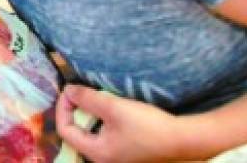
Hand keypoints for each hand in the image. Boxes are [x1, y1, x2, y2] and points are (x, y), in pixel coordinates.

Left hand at [57, 85, 186, 162]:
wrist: (183, 139)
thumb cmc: (148, 125)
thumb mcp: (114, 107)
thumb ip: (87, 98)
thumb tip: (67, 90)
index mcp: (97, 153)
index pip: (65, 130)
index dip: (63, 108)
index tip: (70, 90)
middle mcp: (103, 159)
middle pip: (76, 132)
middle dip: (76, 110)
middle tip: (82, 93)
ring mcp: (114, 156)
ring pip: (90, 132)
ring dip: (90, 113)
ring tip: (97, 98)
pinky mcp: (124, 151)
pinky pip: (103, 134)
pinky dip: (102, 119)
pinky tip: (111, 108)